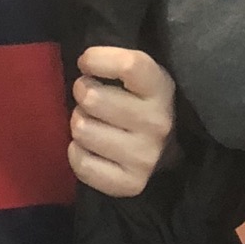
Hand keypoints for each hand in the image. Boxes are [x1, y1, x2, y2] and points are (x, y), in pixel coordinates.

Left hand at [69, 47, 175, 197]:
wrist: (167, 149)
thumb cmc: (140, 102)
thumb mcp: (139, 75)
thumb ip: (115, 62)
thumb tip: (84, 61)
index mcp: (161, 88)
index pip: (128, 65)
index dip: (97, 59)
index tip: (86, 63)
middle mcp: (158, 123)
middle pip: (93, 99)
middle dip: (82, 94)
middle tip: (89, 98)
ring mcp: (146, 157)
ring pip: (82, 130)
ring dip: (80, 123)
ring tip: (91, 122)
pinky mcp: (131, 184)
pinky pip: (82, 163)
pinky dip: (77, 152)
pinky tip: (88, 147)